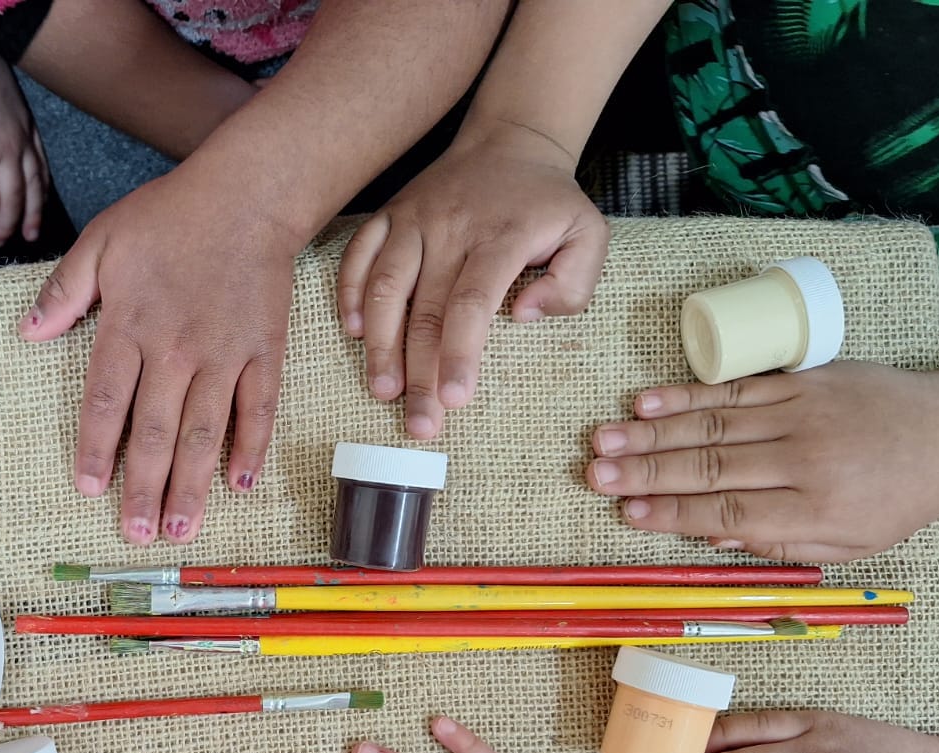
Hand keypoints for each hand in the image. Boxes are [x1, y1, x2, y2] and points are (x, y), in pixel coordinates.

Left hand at [0, 43, 48, 244]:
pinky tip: (42, 198)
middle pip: (14, 200)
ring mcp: (24, 140)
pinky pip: (43, 164)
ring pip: (35, 186)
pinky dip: (44, 186)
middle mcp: (9, 152)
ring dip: (34, 214)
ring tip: (32, 235)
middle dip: (7, 226)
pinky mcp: (31, 128)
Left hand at [20, 169, 297, 544]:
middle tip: (138, 532)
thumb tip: (28, 332)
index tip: (90, 489)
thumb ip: (64, 290)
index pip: (107, 401)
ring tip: (183, 528)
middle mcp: (177, 348)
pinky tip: (241, 483)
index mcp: (130, 325)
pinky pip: (258, 407)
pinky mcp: (265, 351)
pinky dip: (252, 446)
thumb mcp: (101, 240)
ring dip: (194, 484)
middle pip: (157, 430)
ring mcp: (225, 353)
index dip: (98, 449)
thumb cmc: (169, 216)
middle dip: (146, 487)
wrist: (247, 194)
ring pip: (206, 430)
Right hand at [337, 124, 608, 437]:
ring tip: (383, 390)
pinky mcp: (389, 215)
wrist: (510, 142)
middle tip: (419, 425)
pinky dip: (349, 294)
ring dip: (379, 344)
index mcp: (500, 235)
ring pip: (384, 287)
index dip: (458, 354)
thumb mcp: (588, 235)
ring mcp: (413, 220)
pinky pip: (358, 256)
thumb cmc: (549, 204)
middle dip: (418, 373)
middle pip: (425, 310)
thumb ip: (572, 283)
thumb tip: (521, 315)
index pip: (471, 302)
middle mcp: (449, 227)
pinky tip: (353, 334)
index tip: (453, 399)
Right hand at [586, 361, 938, 561]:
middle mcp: (803, 460)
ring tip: (604, 440)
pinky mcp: (800, 381)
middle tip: (595, 475)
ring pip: (713, 424)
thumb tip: (707, 534)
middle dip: (647, 472)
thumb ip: (776, 542)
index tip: (627, 513)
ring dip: (651, 433)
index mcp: (814, 510)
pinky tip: (647, 402)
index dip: (673, 514)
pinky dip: (687, 395)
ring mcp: (800, 414)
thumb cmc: (892, 499)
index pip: (728, 511)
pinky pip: (734, 389)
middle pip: (710, 466)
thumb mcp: (844, 544)